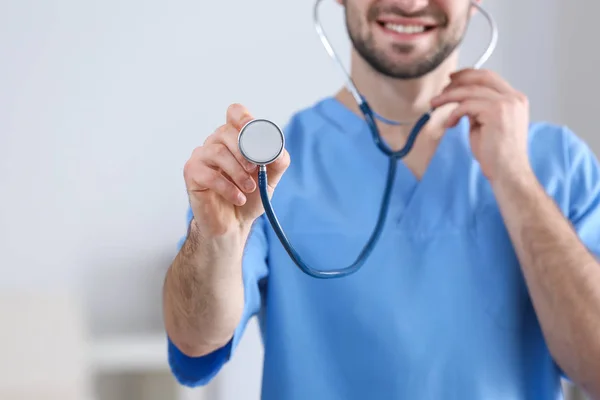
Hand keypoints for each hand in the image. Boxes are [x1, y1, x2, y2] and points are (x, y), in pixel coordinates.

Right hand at [183, 104, 290, 236]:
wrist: (234, 223)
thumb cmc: (250, 196)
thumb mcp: (270, 178)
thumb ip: (277, 161)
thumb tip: (277, 150)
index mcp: (235, 137)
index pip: (235, 113)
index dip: (244, 118)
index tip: (255, 133)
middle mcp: (216, 142)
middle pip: (226, 131)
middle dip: (245, 151)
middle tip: (255, 170)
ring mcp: (201, 156)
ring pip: (217, 152)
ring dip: (238, 172)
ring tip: (249, 188)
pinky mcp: (192, 173)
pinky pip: (208, 174)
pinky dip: (228, 188)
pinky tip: (238, 198)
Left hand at [430, 69, 531, 182]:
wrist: (508, 172)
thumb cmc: (498, 155)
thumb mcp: (487, 125)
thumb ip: (478, 110)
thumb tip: (462, 102)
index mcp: (515, 99)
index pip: (489, 78)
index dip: (468, 75)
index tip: (452, 79)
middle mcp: (513, 98)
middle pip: (481, 77)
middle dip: (458, 80)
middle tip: (441, 88)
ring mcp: (506, 104)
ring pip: (470, 91)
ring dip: (449, 96)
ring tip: (435, 104)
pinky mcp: (496, 112)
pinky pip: (466, 106)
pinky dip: (454, 113)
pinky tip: (450, 123)